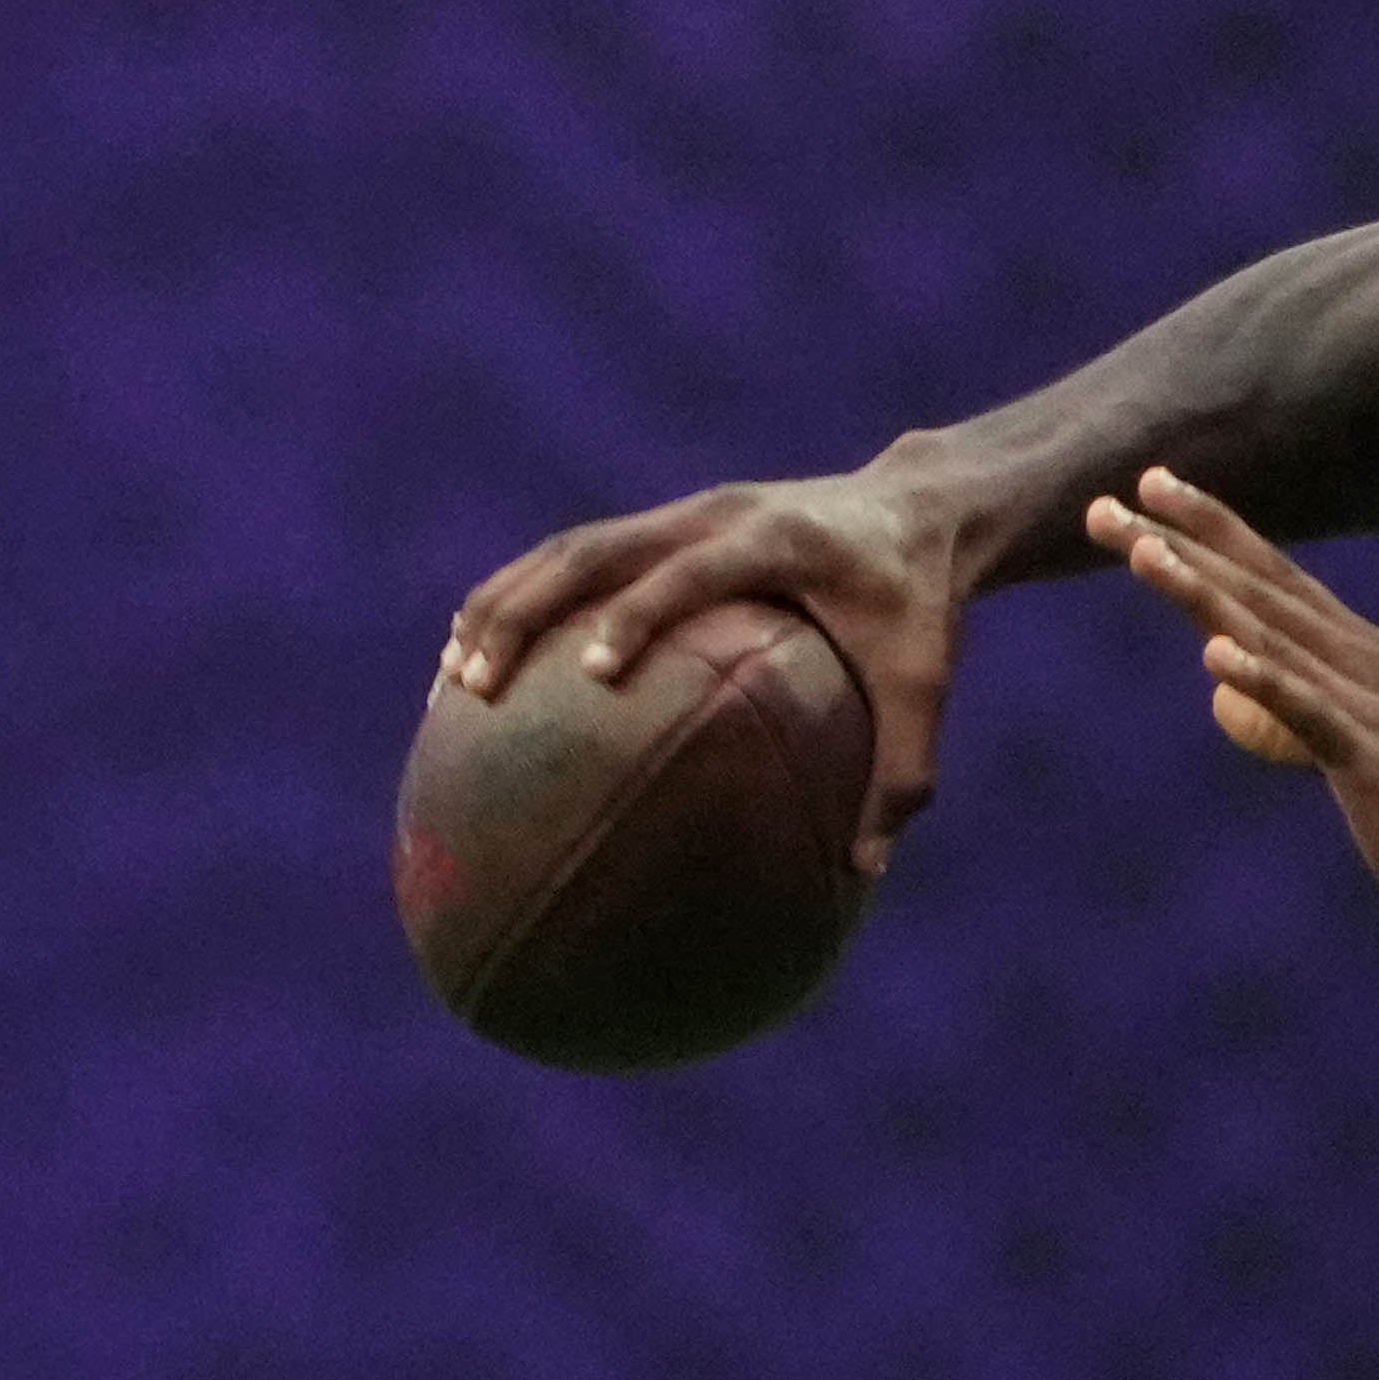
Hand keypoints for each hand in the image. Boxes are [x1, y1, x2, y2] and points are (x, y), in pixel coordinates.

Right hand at [440, 463, 973, 875]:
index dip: (639, 615)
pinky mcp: (666, 525)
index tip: (594, 674)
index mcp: (775, 539)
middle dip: (524, 611)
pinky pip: (579, 558)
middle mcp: (714, 514)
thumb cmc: (922, 607)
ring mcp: (682, 513)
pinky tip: (482, 661)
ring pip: (567, 549)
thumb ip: (902, 771)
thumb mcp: (927, 683)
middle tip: (472, 682)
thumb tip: (863, 871)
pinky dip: (525, 600)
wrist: (918, 508)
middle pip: (593, 548)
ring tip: (451, 677)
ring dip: (502, 604)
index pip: (691, 571)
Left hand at [1091, 472, 1378, 962]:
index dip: (1213, 533)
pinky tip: (1214, 654)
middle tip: (1112, 499)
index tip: (1149, 491)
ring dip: (1206, 592)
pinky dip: (1265, 679)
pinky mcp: (1377, 760)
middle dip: (1185, 542)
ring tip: (1143, 552)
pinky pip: (1311, 714)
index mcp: (1363, 658)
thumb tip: (1240, 696)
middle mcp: (1366, 663)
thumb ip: (1301, 717)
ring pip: (1275, 637)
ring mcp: (1372, 707)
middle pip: (1262, 590)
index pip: (1275, 582)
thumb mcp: (1358, 756)